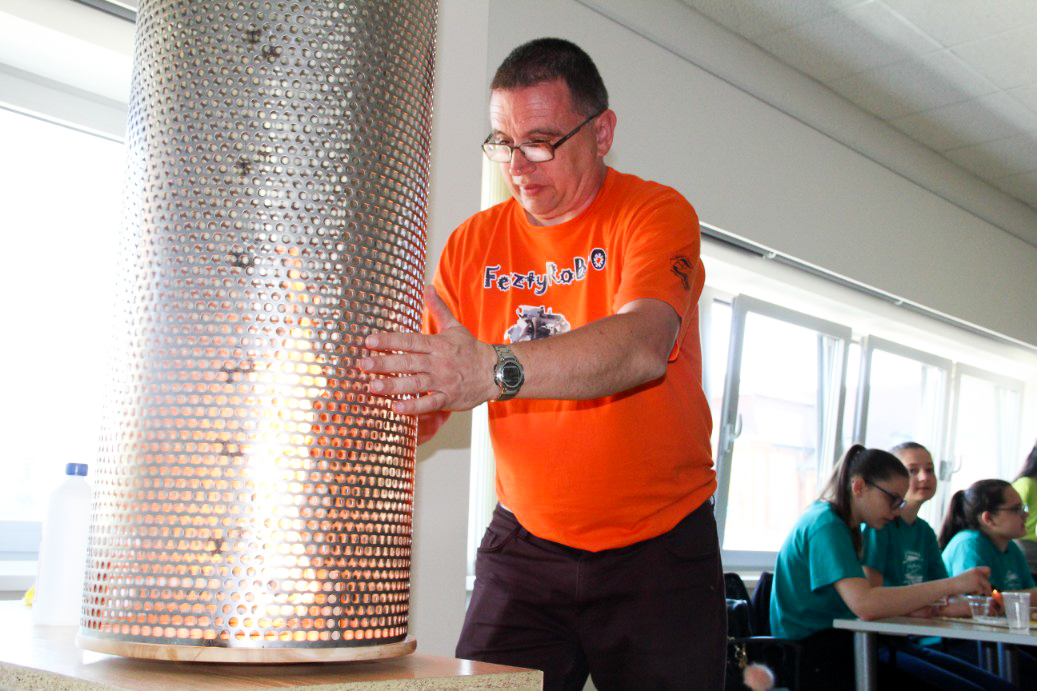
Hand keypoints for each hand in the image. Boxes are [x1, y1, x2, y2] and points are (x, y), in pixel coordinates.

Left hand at [361, 285, 496, 414]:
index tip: (369, 341)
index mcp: (437, 344)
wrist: (496, 371)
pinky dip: (414, 407)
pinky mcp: (448, 399)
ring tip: (373, 387)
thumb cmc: (471, 350)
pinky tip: (397, 408)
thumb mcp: (455, 327)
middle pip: (408, 362)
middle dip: (384, 363)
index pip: (409, 341)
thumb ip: (438, 308)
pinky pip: (430, 403)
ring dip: (393, 386)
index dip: (389, 341)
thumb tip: (427, 287)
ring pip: (415, 383)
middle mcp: (438, 362)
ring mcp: (443, 381)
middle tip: (363, 364)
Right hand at [953, 566, 991, 595]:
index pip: (988, 570)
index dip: (987, 576)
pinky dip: (977, 593)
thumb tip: (987, 584)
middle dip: (986, 587)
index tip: (982, 581)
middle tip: (979, 590)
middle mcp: (978, 572)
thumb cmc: (958, 583)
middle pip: (989, 581)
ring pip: (987, 587)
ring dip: (982, 591)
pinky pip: (982, 591)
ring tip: (973, 591)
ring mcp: (978, 578)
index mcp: (975, 569)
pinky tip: (970, 592)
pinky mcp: (977, 585)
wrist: (950, 585)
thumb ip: (977, 577)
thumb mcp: (968, 576)